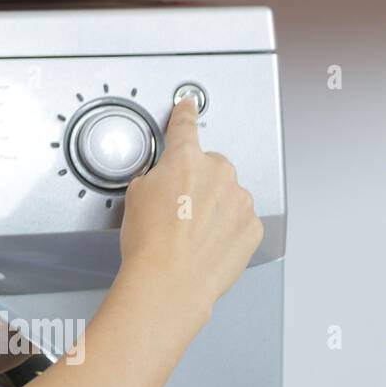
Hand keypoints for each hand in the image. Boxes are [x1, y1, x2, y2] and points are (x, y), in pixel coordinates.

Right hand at [114, 97, 263, 326]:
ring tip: (187, 232)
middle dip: (196, 181)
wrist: (170, 281)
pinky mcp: (252, 227)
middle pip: (210, 166)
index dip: (185, 114)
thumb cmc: (150, 243)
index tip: (189, 105)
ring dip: (212, 207)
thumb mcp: (135, 196)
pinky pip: (239, 219)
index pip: (185, 127)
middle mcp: (219, 173)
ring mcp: (239, 200)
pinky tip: (204, 243)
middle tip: (174, 208)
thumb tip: (163, 182)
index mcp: (185, 159)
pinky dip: (225, 229)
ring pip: (226, 194)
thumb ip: (155, 177)